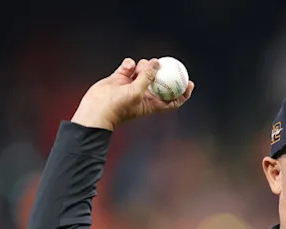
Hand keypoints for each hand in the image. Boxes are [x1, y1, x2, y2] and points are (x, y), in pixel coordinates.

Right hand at [71, 58, 194, 130]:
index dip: (183, 92)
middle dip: (162, 72)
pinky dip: (130, 64)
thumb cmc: (119, 107)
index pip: (173, 100)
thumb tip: (157, 63)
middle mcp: (144, 94)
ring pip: (144, 70)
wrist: (96, 109)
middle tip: (164, 63)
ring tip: (138, 68)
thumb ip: (147, 77)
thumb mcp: (137, 92)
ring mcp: (132, 85)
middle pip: (159, 81)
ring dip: (144, 66)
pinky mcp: (120, 78)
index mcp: (152, 103)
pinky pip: (129, 66)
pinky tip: (128, 67)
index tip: (189, 83)